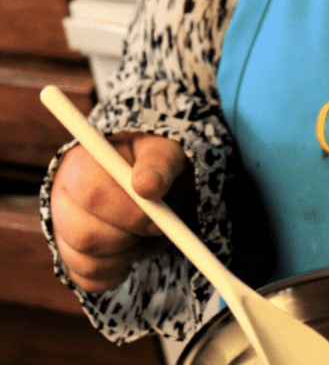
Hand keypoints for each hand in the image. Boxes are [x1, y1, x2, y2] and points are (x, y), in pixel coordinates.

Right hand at [50, 132, 191, 291]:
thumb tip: (147, 186)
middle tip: (154, 228)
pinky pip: (89, 279)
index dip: (127, 211)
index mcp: (81, 162)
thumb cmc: (158, 163)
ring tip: (146, 233)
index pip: (91, 193)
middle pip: (83, 234)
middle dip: (127, 237)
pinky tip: (134, 249)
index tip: (157, 217)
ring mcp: (61, 228)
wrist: (154, 182)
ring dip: (127, 254)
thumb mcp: (165, 151)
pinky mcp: (69, 256)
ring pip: (86, 260)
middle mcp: (61, 196)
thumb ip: (159, 163)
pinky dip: (119, 271)